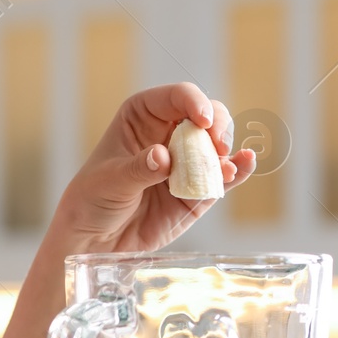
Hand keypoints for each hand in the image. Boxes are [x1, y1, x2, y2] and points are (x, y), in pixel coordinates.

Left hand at [56, 82, 257, 252]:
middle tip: (216, 146)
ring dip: (226, 152)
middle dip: (218, 126)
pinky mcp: (199, 189)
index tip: (203, 122)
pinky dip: (238, 170)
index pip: (176, 97)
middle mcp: (169, 133)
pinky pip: (224, 175)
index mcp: (142, 117)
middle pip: (207, 115)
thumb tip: (164, 157)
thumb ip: (138, 169)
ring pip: (219, 143)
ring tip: (222, 168)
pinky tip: (245, 165)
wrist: (96, 240)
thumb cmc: (92, 200)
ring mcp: (187, 161)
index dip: (194, 102)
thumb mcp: (110, 182)